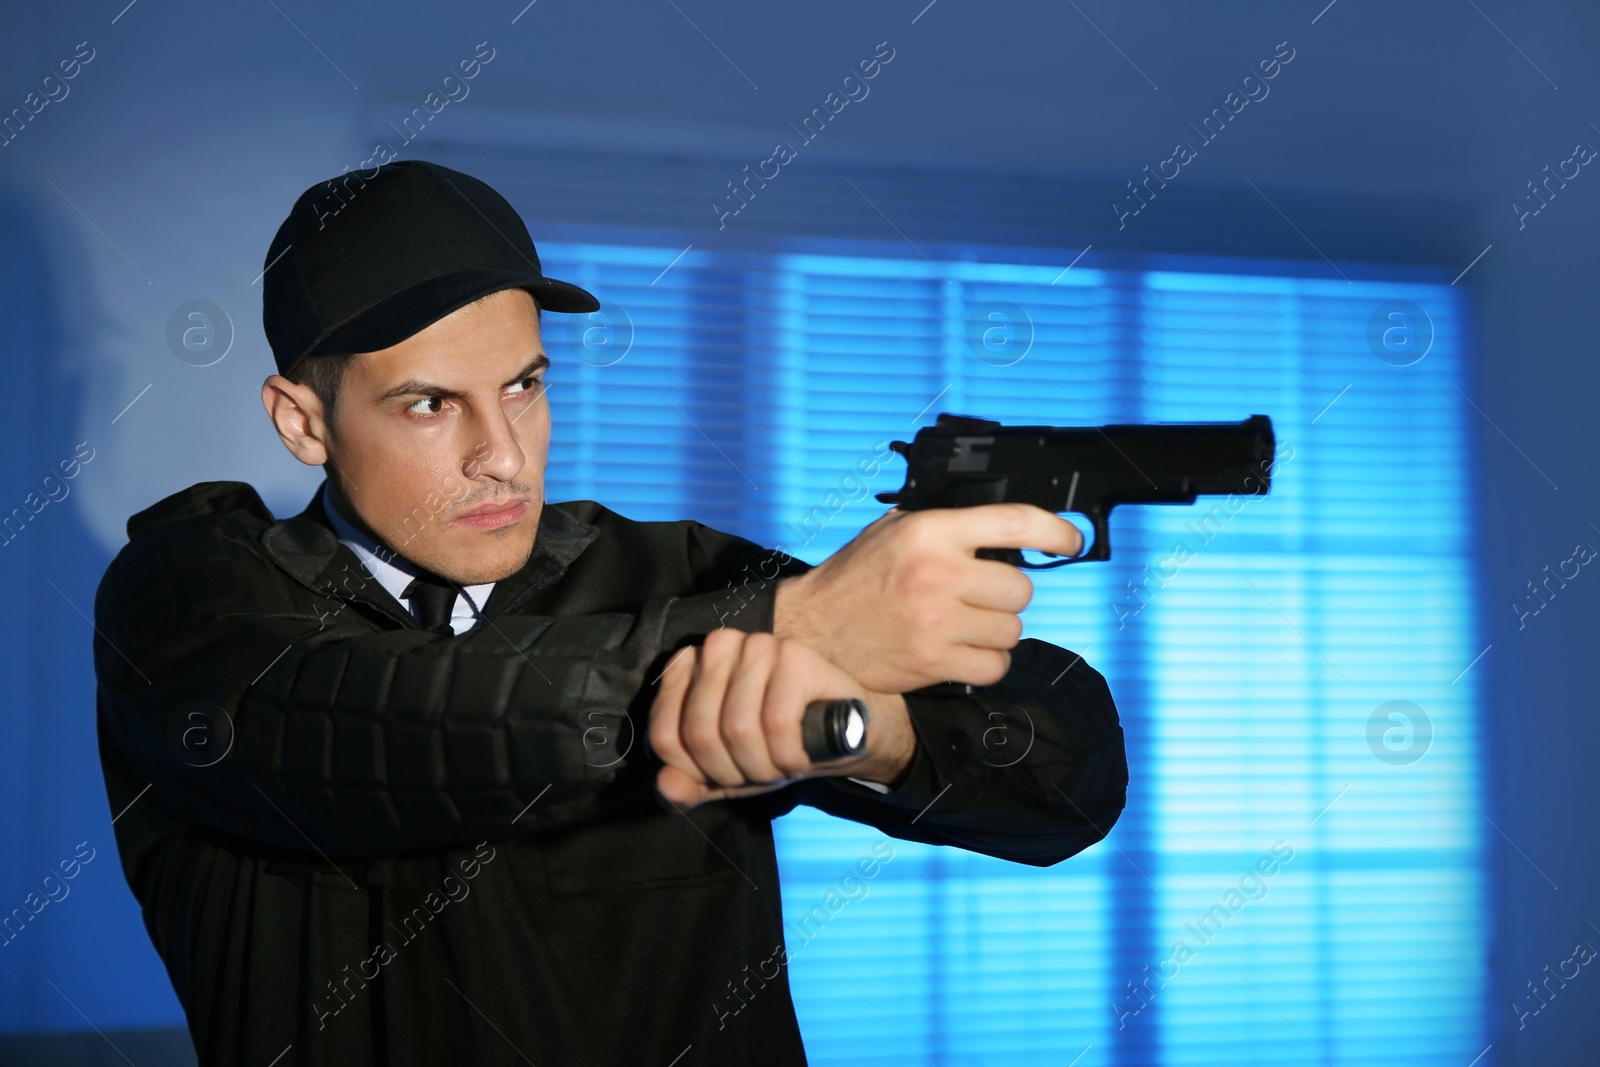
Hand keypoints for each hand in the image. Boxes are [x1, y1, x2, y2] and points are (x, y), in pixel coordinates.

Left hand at [648, 628, 915, 809]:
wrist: (849, 732)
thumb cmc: (780, 746)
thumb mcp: (726, 774)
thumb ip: (689, 784)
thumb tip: (665, 786)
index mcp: (692, 667)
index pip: (664, 734)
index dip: (694, 772)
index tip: (725, 776)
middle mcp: (721, 645)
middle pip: (699, 732)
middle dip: (731, 772)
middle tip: (761, 774)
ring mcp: (760, 645)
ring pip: (737, 729)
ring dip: (764, 767)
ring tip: (783, 765)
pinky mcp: (797, 655)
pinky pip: (776, 723)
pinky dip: (789, 756)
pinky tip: (801, 757)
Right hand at [773, 503, 1082, 692]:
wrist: (812, 631)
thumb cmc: (855, 578)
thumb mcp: (894, 530)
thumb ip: (946, 525)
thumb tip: (1005, 531)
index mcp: (930, 530)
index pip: (1017, 522)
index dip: (1056, 531)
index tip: (1071, 540)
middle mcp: (938, 572)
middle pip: (1021, 587)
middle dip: (1006, 595)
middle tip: (978, 598)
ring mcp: (938, 620)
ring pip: (1013, 629)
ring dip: (997, 631)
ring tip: (965, 626)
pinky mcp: (935, 661)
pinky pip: (995, 665)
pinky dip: (986, 663)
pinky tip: (963, 652)